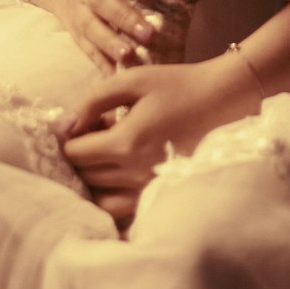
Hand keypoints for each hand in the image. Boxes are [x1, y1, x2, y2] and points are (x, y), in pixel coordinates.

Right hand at [17, 0, 155, 71]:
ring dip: (110, 44)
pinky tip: (115, 76)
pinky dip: (101, 64)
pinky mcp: (76, 34)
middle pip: (100, 0)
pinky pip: (87, 50)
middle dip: (123, 17)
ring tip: (129, 56)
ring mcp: (78, 12)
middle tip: (148, 33)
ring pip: (91, 28)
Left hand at [59, 54, 261, 229]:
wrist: (222, 101)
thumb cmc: (177, 85)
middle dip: (82, 155)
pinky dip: (111, 194)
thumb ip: (94, 99)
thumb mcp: (133, 79)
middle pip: (85, 176)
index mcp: (126, 142)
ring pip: (99, 198)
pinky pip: (122, 209)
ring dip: (94, 178)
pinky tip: (120, 171)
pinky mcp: (160, 194)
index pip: (75, 154)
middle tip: (98, 130)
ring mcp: (149, 188)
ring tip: (107, 153)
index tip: (82, 122)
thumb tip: (67, 124)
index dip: (70, 137)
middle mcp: (135, 173)